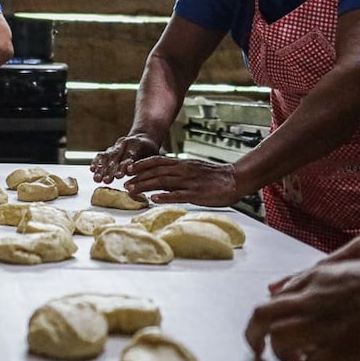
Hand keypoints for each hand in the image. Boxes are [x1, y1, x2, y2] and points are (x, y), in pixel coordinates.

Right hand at [90, 135, 159, 183]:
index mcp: (137, 144)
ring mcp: (116, 145)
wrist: (144, 138)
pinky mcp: (111, 149)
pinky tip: (92, 169)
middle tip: (107, 181)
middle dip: (110, 170)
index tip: (119, 176)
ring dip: (101, 168)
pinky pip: (102, 155)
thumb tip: (132, 174)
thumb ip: (144, 165)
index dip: (123, 166)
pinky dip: (96, 162)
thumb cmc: (150, 151)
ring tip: (97, 179)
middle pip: (116, 157)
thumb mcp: (153, 157)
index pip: (129, 156)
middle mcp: (124, 143)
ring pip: (107, 156)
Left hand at [122, 155, 240, 206]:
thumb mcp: (194, 169)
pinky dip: (165, 196)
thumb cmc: (215, 177)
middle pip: (156, 172)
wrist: (235, 179)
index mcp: (182, 164)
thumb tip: (163, 177)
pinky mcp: (197, 193)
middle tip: (124, 184)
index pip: (157, 161)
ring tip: (132, 191)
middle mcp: (183, 170)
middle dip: (138, 177)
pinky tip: (153, 199)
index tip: (128, 169)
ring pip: (163, 182)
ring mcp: (189, 182)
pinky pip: (178, 195)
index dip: (142, 165)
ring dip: (145, 186)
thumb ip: (179, 172)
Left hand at [245, 250, 359, 360]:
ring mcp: (325, 326)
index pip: (273, 299)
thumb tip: (285, 287)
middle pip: (263, 320)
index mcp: (314, 278)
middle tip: (260, 351)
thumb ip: (318, 273)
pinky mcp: (345, 351)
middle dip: (256, 338)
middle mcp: (311, 300)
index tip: (267, 330)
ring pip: (281, 345)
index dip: (266, 318)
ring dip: (280, 357)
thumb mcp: (349, 259)